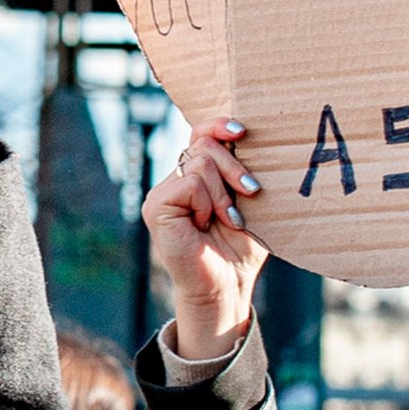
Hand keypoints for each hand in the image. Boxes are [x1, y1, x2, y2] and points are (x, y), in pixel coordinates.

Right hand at [143, 118, 266, 358]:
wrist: (228, 284)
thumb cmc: (242, 246)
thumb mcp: (249, 201)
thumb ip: (242, 170)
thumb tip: (248, 137)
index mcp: (195, 176)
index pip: (200, 133)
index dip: (218, 125)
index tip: (242, 132)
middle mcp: (175, 180)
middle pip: (204, 144)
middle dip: (235, 167)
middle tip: (252, 194)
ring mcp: (162, 193)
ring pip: (200, 163)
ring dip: (224, 193)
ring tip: (229, 220)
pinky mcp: (156, 207)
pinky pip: (190, 184)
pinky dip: (207, 204)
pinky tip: (205, 225)